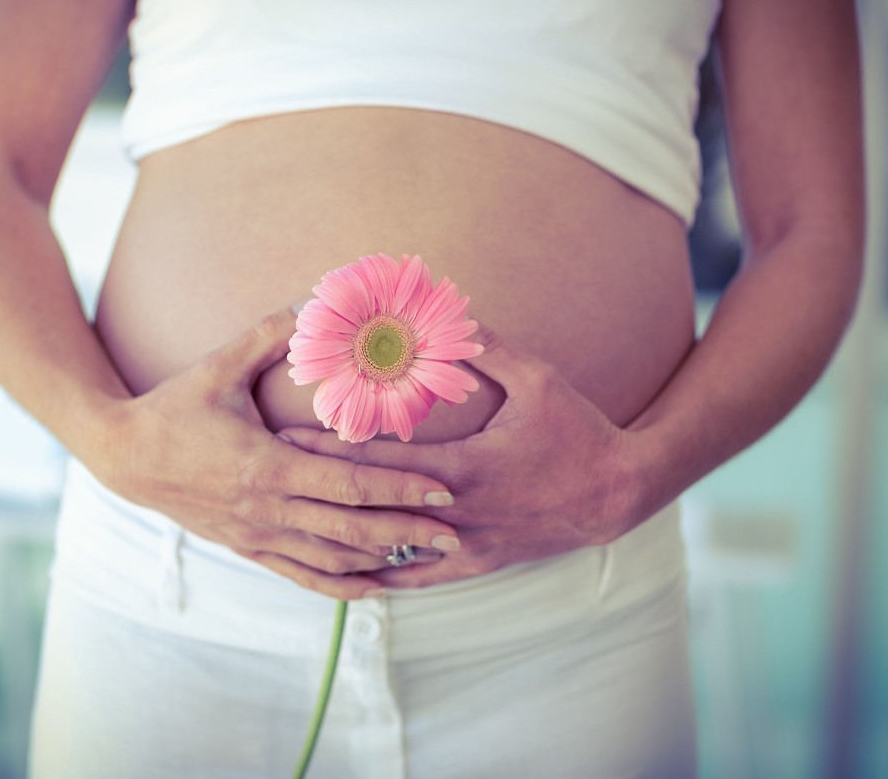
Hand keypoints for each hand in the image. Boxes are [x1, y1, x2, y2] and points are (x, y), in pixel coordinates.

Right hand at [91, 306, 459, 599]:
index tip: (444, 489)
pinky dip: (341, 586)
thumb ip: (269, 333)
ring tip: (429, 557)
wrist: (122, 456)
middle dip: (409, 533)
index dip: (400, 489)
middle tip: (458, 535)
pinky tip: (375, 588)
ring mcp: (256, 536)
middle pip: (351, 530)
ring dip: (384, 561)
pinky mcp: (246, 549)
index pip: (349, 484)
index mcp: (266, 466)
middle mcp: (266, 510)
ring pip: (332, 560)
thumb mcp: (220, 366)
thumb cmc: (174, 406)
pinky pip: (301, 576)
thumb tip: (315, 298)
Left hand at [277, 324, 651, 589]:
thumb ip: (489, 347)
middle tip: (270, 479)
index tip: (285, 439)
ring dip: (343, 536)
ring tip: (297, 526)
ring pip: (391, 550)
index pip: (382, 462)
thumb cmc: (577, 430)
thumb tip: (449, 310)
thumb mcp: (538, 380)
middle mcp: (458, 512)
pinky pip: (422, 577)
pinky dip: (385, 575)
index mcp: (465, 467)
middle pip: (373, 505)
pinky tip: (352, 576)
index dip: (330, 451)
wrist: (617, 492)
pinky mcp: (479, 563)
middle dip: (319, 490)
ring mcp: (467, 543)